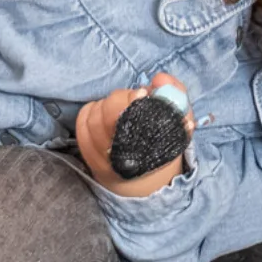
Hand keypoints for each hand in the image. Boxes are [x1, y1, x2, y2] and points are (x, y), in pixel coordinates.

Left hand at [78, 73, 190, 196]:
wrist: (147, 182)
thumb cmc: (164, 146)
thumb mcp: (180, 123)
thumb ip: (175, 95)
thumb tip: (159, 79)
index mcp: (146, 152)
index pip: (132, 119)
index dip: (132, 101)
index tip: (142, 94)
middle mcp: (120, 158)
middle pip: (108, 117)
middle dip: (120, 99)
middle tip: (134, 98)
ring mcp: (101, 159)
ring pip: (94, 118)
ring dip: (106, 104)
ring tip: (121, 105)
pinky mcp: (88, 156)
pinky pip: (82, 124)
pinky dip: (91, 110)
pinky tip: (103, 110)